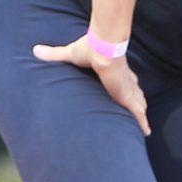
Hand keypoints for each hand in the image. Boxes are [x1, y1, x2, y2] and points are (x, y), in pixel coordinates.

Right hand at [33, 36, 150, 134]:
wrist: (103, 50)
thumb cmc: (89, 50)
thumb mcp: (70, 54)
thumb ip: (54, 54)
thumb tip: (35, 50)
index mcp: (114, 70)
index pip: (122, 77)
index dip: (125, 83)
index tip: (125, 87)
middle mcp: (124, 80)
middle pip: (133, 91)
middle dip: (136, 98)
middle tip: (137, 106)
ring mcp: (128, 90)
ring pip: (138, 103)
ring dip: (140, 110)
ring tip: (142, 121)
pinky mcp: (129, 98)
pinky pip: (138, 114)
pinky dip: (142, 122)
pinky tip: (147, 132)